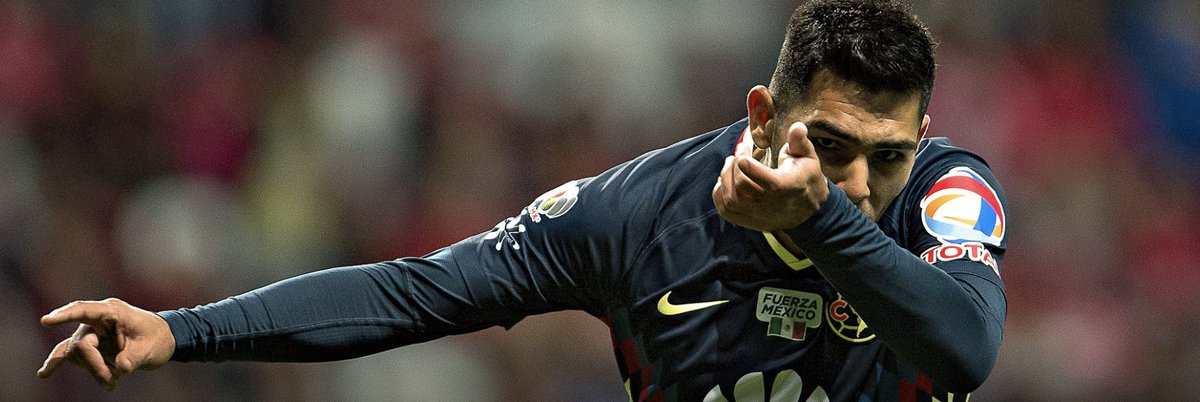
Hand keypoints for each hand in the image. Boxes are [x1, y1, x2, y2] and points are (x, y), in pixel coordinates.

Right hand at [37, 298, 175, 390]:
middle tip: (112, 382)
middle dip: (94, 365)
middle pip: (83, 344)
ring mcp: (91, 332)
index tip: (47, 321)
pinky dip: (57, 363)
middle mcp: (97, 319)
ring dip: (92, 370)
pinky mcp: (89, 345)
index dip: (65, 315)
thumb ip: (134, 357)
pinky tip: (44, 373)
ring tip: (111, 384)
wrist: (161, 339)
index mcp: (113, 311)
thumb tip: (120, 368)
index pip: (84, 310)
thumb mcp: (150, 348)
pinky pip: (68, 353)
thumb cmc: (156, 338)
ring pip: (77, 353)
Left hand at [713, 121, 828, 231]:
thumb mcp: (808, 158)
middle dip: (735, 166)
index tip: (743, 149)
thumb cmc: (806, 178)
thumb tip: (797, 126)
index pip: (767, 181)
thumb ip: (800, 142)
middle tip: (738, 151)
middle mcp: (772, 205)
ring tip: (729, 163)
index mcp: (788, 187)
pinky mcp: (751, 222)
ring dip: (725, 179)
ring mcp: (760, 216)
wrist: (810, 211)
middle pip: (743, 187)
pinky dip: (719, 195)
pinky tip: (723, 181)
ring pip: (731, 201)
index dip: (749, 165)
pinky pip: (727, 212)